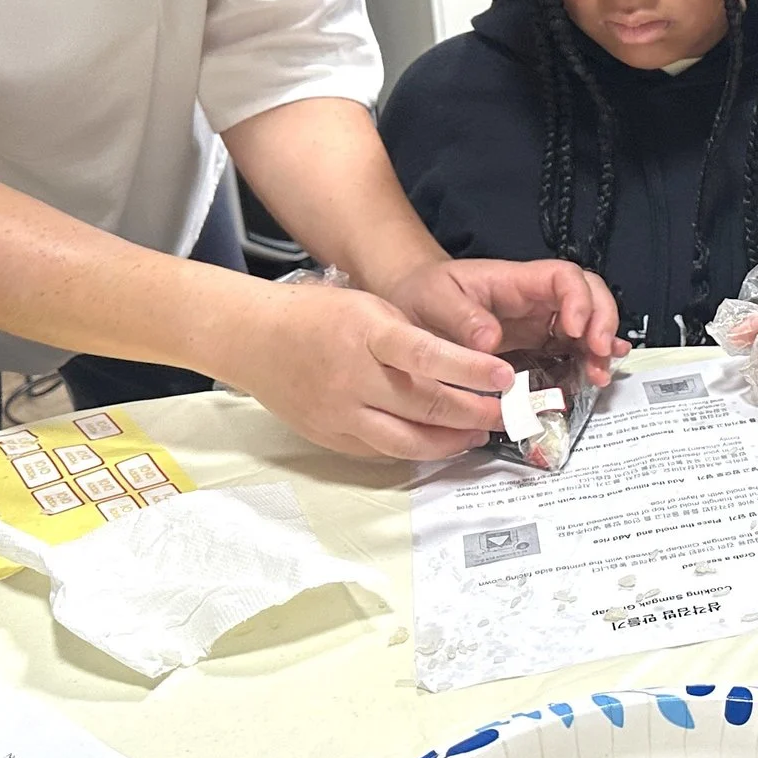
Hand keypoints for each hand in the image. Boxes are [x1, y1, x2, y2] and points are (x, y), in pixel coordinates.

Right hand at [232, 278, 520, 460]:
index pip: (426, 355)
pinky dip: (415, 448)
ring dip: (451, 440)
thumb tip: (462, 363)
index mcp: (366, 333)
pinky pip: (382, 451)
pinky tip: (437, 442)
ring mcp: (340, 412)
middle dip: (474, 412)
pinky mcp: (330, 436)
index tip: (504, 377)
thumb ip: (411, 335)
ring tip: (478, 432)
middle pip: (424, 404)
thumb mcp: (369, 306)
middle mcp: (353, 377)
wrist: (252, 339)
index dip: (470, 369)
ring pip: (407, 440)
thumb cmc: (316, 316)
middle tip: (505, 412)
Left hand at [383, 257, 625, 385]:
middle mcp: (535, 299)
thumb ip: (462, 318)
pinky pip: (571, 349)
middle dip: (602, 320)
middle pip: (589, 294)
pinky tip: (597, 373)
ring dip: (599, 347)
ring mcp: (540, 323)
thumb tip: (491, 341)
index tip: (574, 329)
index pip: (563, 277)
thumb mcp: (434, 300)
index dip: (579, 299)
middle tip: (600, 352)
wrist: (413, 308)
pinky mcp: (536, 346)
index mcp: (515, 281)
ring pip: (587, 324)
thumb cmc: (424, 295)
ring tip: (600, 374)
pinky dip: (588, 360)